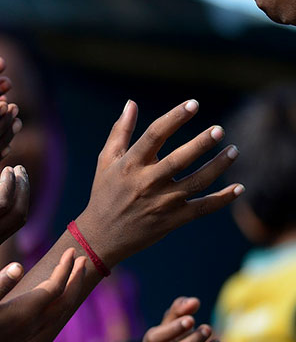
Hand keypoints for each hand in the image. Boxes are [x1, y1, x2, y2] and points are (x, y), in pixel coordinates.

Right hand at [0, 164, 28, 284]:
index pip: (2, 203)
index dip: (9, 183)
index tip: (7, 168)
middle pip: (18, 212)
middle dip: (23, 188)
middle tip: (19, 168)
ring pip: (18, 222)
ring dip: (22, 199)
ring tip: (17, 180)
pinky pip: (9, 229)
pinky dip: (14, 209)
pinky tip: (5, 197)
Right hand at [0, 248, 86, 341]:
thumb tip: (18, 266)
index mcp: (24, 312)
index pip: (54, 287)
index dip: (64, 268)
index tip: (70, 250)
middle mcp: (32, 324)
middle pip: (65, 300)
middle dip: (75, 278)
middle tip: (82, 259)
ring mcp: (29, 332)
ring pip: (61, 310)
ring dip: (71, 291)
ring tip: (74, 275)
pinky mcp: (24, 336)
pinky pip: (53, 317)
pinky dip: (61, 302)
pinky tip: (55, 297)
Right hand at [77, 99, 242, 266]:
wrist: (101, 236)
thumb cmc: (104, 194)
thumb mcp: (106, 161)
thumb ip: (120, 132)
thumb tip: (131, 104)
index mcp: (130, 165)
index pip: (154, 136)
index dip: (174, 118)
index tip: (193, 104)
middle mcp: (146, 183)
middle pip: (179, 160)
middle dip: (200, 144)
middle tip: (219, 130)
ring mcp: (161, 203)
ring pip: (196, 182)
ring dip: (217, 167)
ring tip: (233, 151)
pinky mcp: (172, 220)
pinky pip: (202, 208)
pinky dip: (222, 199)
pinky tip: (239, 187)